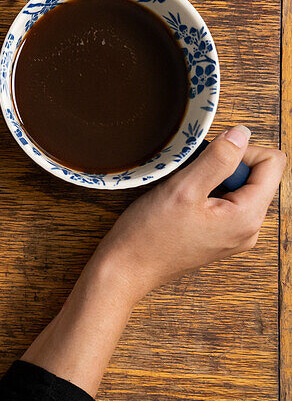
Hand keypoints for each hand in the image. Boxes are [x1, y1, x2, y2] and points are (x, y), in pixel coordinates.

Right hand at [19, 125, 284, 396]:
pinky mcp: (221, 237)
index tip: (208, 160)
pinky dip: (206, 196)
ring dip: (213, 181)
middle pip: (257, 175)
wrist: (128, 268)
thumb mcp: (183, 188)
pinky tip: (181, 205)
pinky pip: (226, 204)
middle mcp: (250, 229)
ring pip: (240, 188)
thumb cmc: (150, 232)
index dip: (240, 151)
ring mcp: (236, 235)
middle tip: (190, 179)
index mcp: (249, 216)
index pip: (272, 163)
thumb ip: (218, 159)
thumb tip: (242, 133)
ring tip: (183, 194)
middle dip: (225, 167)